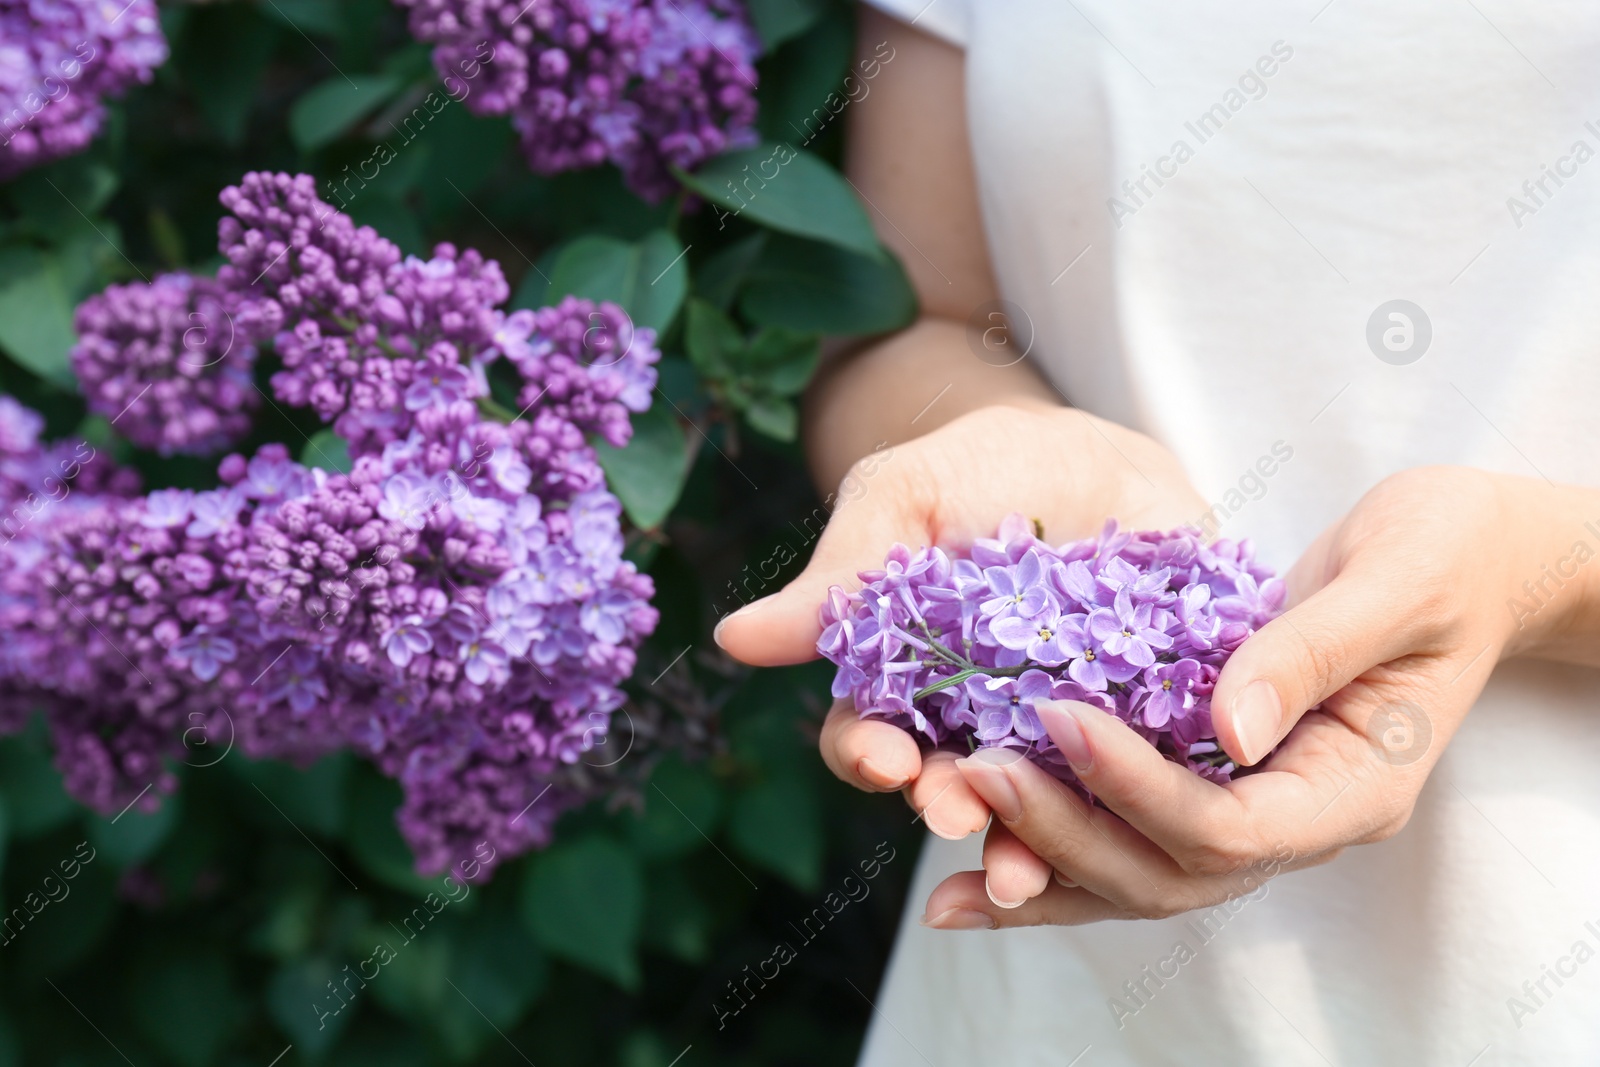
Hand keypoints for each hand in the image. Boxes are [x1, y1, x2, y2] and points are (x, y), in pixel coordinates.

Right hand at [714, 402, 1207, 894]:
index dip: (869, 756)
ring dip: (1032, 842)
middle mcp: (981, 723)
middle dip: (952, 806)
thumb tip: (735, 639)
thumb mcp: (901, 500)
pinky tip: (1136, 799)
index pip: (873, 741)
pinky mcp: (1148, 720)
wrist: (1093, 450)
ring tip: (1030, 863)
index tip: (881, 758)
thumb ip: (839, 577)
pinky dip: (1136, 793)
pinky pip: (1138, 772)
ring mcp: (1065, 727)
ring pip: (1044, 806)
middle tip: (956, 810)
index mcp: (908, 683)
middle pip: (956, 788)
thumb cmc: (978, 469)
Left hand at [926, 466, 1599, 927]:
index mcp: (1352, 788)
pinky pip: (1124, 832)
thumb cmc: (1445, 553)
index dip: (1138, 785)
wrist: (1457, 560)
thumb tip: (1228, 729)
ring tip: (942, 847)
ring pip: (1134, 875)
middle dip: (1065, 831)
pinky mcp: (1208, 781)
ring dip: (1038, 865)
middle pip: (1166, 873)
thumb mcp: (1397, 581)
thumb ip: (1313, 649)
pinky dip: (1048, 843)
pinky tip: (972, 840)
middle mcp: (1295, 820)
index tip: (1060, 717)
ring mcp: (1250, 810)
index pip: (1230, 828)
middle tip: (973, 773)